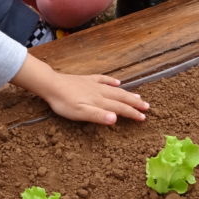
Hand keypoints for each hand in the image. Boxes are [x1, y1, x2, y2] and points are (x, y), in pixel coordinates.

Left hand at [13, 56, 148, 125]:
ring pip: (115, 89)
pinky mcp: (87, 80)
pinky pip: (103, 79)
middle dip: (135, 103)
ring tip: (138, 96)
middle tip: (147, 107)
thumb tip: (116, 118)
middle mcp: (100, 92)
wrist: (51, 85)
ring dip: (127, 93)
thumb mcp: (80, 113)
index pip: (120, 108)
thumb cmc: (64, 102)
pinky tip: (117, 82)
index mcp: (99, 101)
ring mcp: (94, 84)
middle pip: (121, 97)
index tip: (143, 117)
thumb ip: (98, 116)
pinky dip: (112, 81)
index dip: (132, 113)